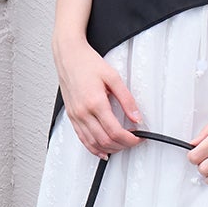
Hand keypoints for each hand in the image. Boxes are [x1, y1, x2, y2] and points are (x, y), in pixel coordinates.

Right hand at [54, 38, 143, 159]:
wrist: (68, 56)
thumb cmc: (87, 63)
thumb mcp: (113, 77)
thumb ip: (127, 100)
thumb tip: (137, 117)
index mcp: (95, 102)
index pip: (115, 131)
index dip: (130, 139)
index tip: (139, 138)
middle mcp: (83, 112)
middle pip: (105, 141)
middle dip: (122, 146)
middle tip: (133, 141)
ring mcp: (75, 116)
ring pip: (93, 143)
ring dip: (109, 149)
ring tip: (122, 146)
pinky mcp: (72, 117)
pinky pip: (82, 139)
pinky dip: (94, 148)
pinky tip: (103, 150)